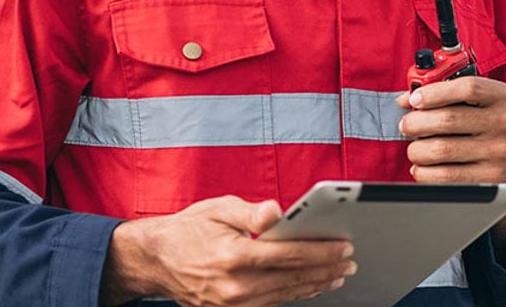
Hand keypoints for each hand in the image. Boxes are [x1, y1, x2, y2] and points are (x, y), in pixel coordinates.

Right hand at [101, 195, 355, 306]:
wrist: (155, 260)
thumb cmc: (188, 229)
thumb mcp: (217, 209)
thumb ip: (250, 212)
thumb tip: (277, 211)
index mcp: (233, 255)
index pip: (289, 255)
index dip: (321, 251)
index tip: (344, 246)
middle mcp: (235, 285)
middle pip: (293, 278)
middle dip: (326, 269)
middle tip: (350, 260)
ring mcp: (233, 303)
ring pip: (286, 295)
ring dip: (316, 285)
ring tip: (338, 274)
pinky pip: (272, 304)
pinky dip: (295, 294)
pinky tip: (310, 285)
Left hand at [396, 78, 505, 242]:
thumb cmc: (497, 129)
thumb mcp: (485, 104)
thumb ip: (450, 96)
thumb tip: (407, 99)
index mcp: (501, 98)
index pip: (466, 88)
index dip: (434, 92)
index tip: (414, 99)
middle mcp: (504, 124)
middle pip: (446, 120)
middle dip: (415, 123)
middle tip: (407, 126)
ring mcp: (499, 154)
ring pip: (440, 150)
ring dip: (417, 150)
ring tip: (415, 149)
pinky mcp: (491, 181)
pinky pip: (444, 177)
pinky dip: (424, 173)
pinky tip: (423, 168)